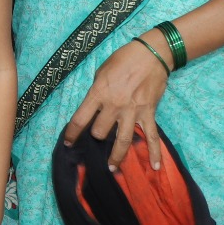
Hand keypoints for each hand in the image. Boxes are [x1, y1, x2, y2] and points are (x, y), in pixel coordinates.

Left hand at [62, 36, 169, 170]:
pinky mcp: (148, 114)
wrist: (150, 55)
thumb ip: (96, 91)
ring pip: (122, 140)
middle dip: (96, 136)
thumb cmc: (122, 60)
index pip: (80, 118)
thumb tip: (94, 106)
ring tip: (113, 169)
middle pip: (100, 131)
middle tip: (96, 141)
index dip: (71, 133)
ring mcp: (132, 112)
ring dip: (117, 156)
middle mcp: (114, 106)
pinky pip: (151, 137)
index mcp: (98, 93)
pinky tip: (155, 167)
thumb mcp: (100, 72)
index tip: (68, 143)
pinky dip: (155, 153)